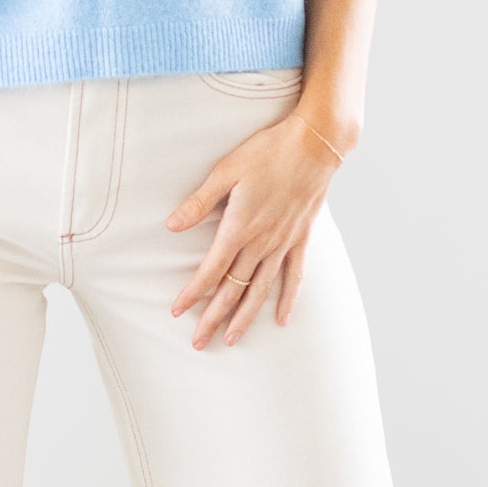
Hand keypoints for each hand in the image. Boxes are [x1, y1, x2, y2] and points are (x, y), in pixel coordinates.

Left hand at [166, 109, 342, 347]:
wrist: (316, 144)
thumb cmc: (268, 151)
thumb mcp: (226, 170)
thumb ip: (199, 202)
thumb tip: (171, 225)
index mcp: (239, 226)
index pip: (211, 271)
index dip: (193, 293)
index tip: (177, 311)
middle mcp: (262, 242)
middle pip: (233, 289)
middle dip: (213, 317)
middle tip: (199, 342)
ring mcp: (284, 243)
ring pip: (261, 290)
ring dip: (245, 317)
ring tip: (232, 339)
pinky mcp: (302, 239)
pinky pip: (294, 276)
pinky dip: (287, 299)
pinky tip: (280, 319)